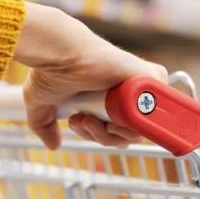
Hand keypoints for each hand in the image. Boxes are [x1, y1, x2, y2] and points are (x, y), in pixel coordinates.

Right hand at [14, 3, 167, 149]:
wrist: (59, 53)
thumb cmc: (50, 70)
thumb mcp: (42, 102)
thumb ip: (45, 125)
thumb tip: (53, 145)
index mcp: (111, 98)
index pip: (117, 132)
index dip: (98, 135)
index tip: (76, 123)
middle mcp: (127, 93)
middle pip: (128, 136)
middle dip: (100, 137)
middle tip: (80, 120)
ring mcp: (141, 87)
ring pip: (139, 131)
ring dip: (109, 133)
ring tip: (86, 116)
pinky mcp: (152, 79)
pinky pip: (157, 114)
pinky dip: (136, 121)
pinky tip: (110, 113)